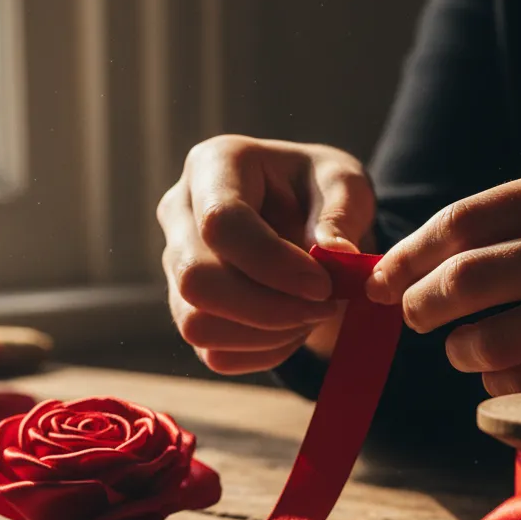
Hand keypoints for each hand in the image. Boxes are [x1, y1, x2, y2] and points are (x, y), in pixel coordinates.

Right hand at [159, 136, 375, 373]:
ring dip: (268, 334)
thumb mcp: (344, 184)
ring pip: (197, 325)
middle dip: (267, 308)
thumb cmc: (322, 192)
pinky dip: (265, 351)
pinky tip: (294, 328)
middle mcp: (179, 215)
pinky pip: (215, 353)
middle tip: (324, 307)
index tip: (324, 285)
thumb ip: (341, 214)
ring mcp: (176, 266)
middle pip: (196, 280)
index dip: (273, 264)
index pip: (221, 223)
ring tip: (312, 314)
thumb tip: (335, 255)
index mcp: (213, 166)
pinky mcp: (186, 310)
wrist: (306, 220)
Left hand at [366, 159, 520, 393]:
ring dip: (459, 351)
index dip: (407, 254)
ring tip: (463, 347)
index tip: (379, 278)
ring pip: (492, 340)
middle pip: (467, 279)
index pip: (464, 220)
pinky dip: (499, 382)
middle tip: (413, 316)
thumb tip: (422, 258)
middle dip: (419, 305)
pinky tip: (504, 372)